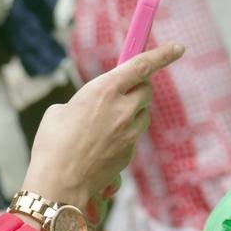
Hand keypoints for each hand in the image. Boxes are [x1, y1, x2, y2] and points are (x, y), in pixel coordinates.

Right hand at [23, 43, 184, 209]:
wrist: (58, 183)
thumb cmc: (52, 144)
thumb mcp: (61, 110)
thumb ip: (86, 102)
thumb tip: (94, 109)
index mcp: (104, 90)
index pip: (141, 65)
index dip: (163, 55)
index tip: (178, 48)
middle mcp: (122, 110)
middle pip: (146, 91)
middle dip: (139, 87)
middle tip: (124, 91)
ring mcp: (129, 133)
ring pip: (143, 115)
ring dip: (132, 112)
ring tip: (105, 122)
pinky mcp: (129, 153)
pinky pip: (133, 137)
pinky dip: (123, 136)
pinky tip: (100, 145)